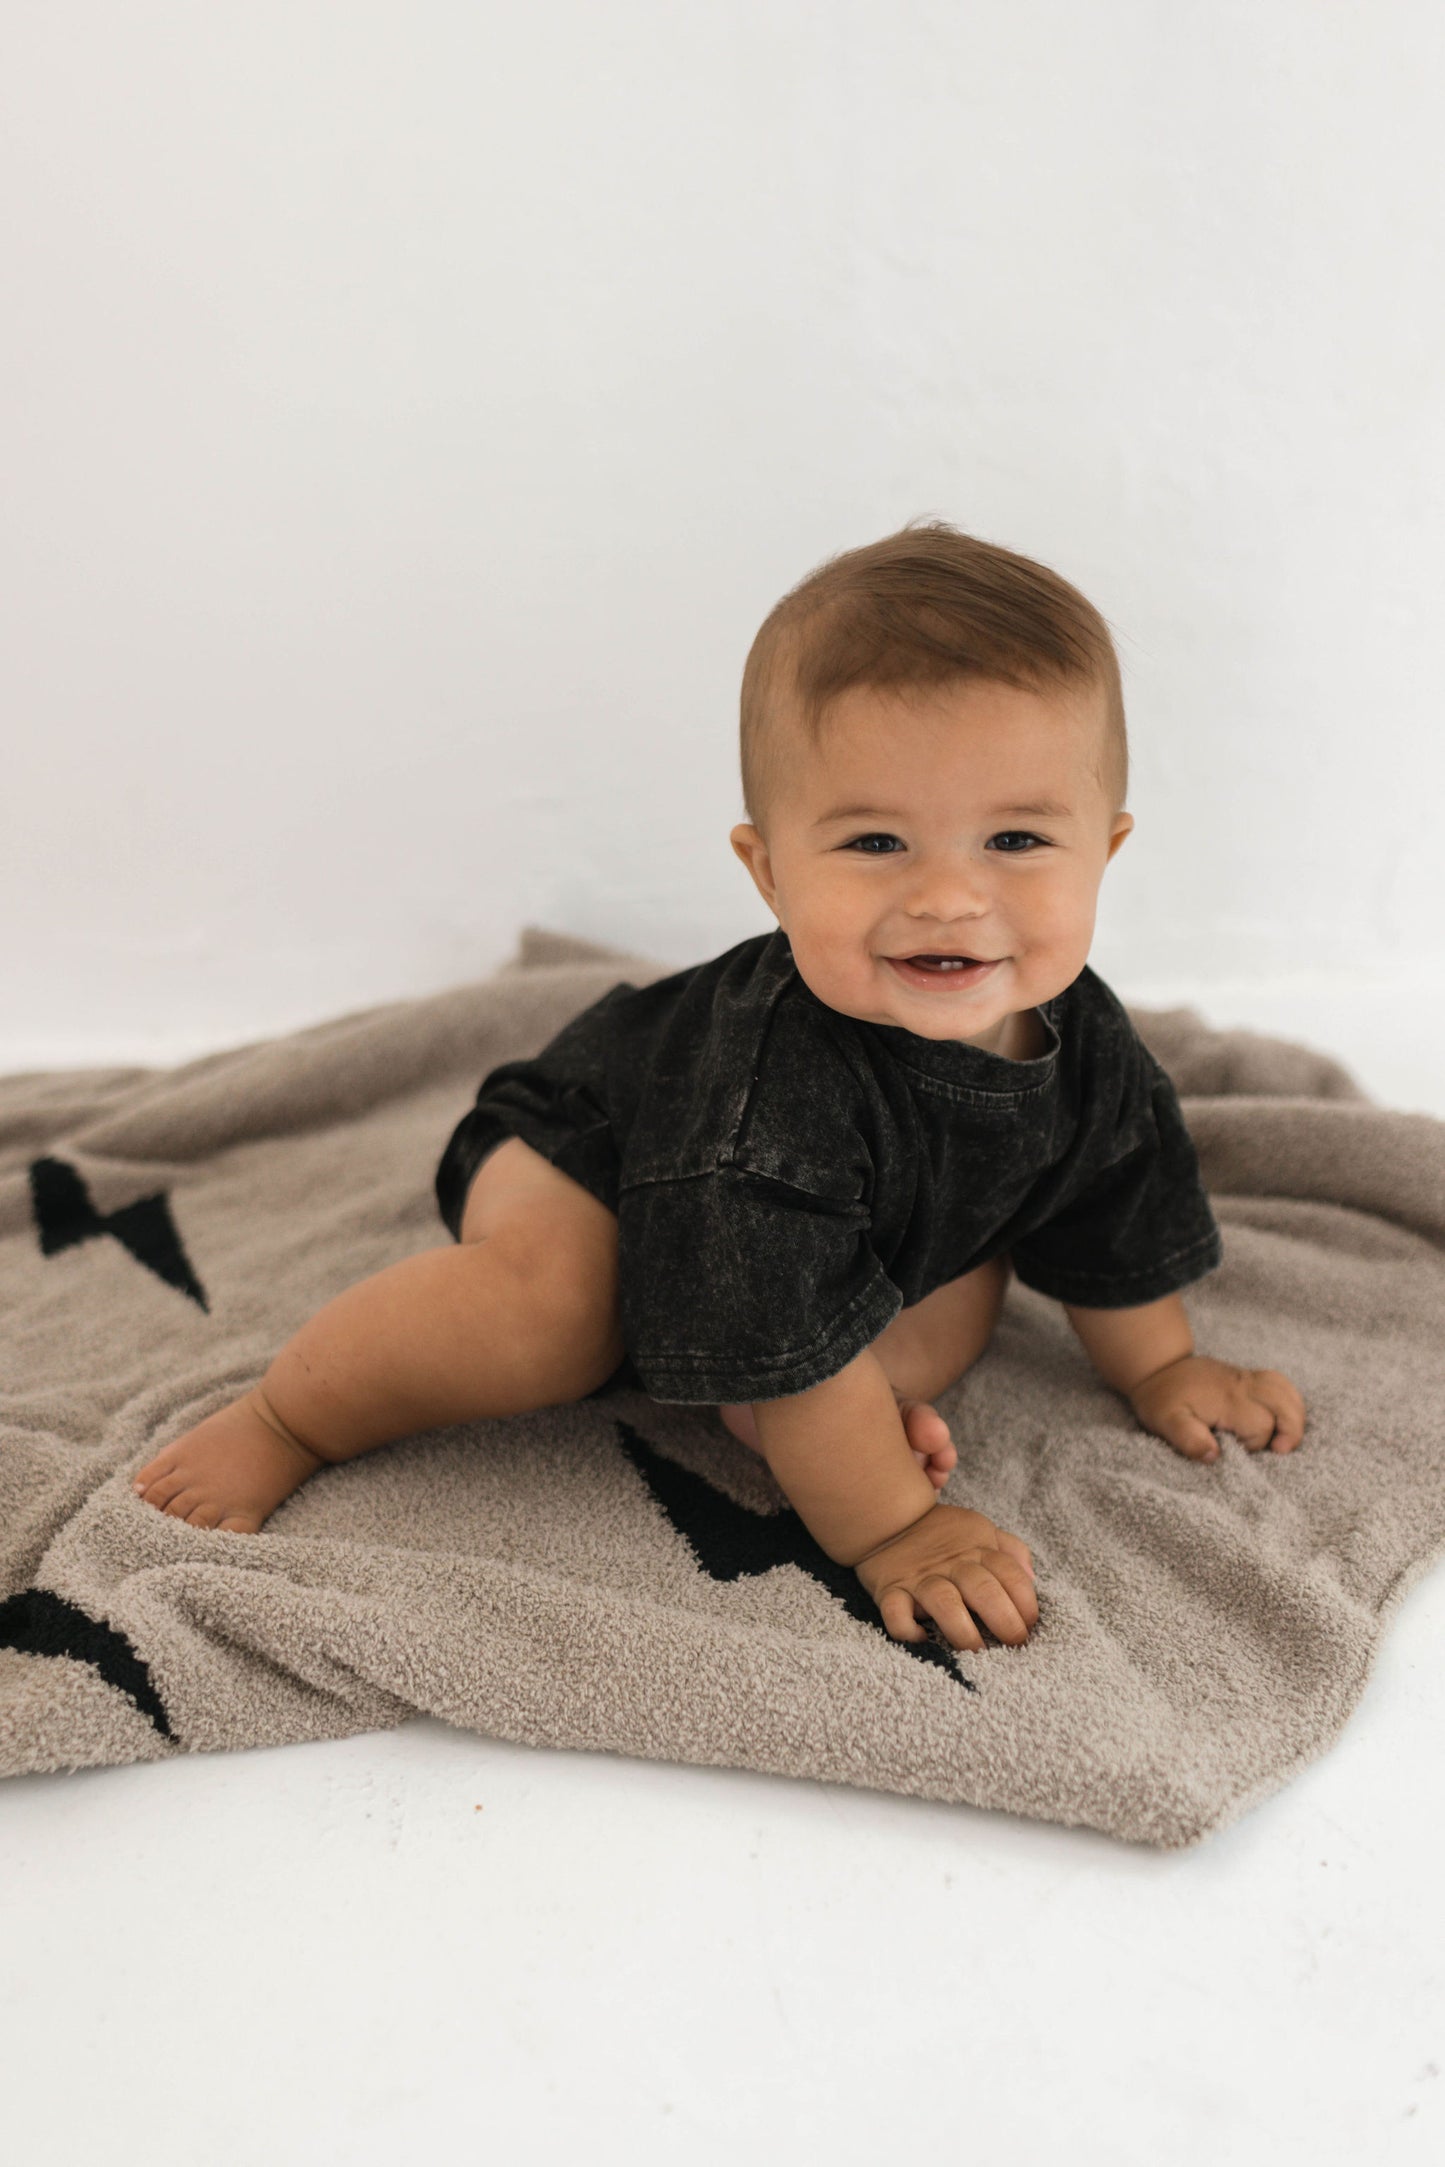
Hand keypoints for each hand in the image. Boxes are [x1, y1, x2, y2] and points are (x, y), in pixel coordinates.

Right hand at [853, 1501, 1038, 1651]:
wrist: (888, 1516)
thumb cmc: (942, 1533)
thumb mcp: (981, 1530)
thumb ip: (1011, 1550)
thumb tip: (1032, 1578)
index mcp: (977, 1550)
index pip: (1010, 1574)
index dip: (1026, 1602)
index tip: (1029, 1624)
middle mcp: (951, 1564)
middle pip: (983, 1590)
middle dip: (1004, 1620)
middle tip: (1013, 1643)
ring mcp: (920, 1578)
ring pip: (944, 1603)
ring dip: (964, 1631)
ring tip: (977, 1652)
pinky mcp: (890, 1590)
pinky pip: (896, 1613)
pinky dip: (908, 1630)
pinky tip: (923, 1639)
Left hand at [1129, 1353, 1306, 1462]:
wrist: (1158, 1367)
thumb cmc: (1162, 1399)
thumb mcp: (1164, 1421)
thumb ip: (1187, 1438)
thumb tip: (1213, 1456)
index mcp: (1226, 1399)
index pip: (1260, 1425)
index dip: (1255, 1444)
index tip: (1237, 1450)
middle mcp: (1242, 1385)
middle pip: (1285, 1403)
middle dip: (1291, 1429)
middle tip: (1280, 1451)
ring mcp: (1246, 1378)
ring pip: (1286, 1390)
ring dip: (1294, 1415)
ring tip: (1285, 1438)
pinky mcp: (1246, 1377)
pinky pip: (1280, 1383)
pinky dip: (1289, 1400)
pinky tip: (1283, 1418)